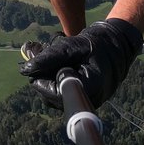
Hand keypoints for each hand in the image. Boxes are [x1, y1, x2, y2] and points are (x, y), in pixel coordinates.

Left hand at [19, 19, 142, 108]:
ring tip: (50, 53)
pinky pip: (62, 92)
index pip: (54, 93)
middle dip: (43, 74)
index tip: (38, 60)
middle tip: (39, 51)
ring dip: (48, 75)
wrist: (118, 45)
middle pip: (52, 96)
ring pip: (55, 94)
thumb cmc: (97, 43)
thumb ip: (49, 57)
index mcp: (89, 88)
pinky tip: (57, 60)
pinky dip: (56, 76)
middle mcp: (88, 100)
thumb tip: (25, 69)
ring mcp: (86, 101)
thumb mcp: (72, 46)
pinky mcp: (83, 97)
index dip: (41, 78)